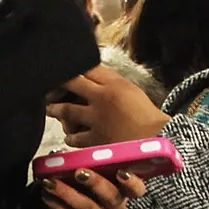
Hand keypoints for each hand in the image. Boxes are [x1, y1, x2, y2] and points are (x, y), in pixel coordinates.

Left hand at [41, 167, 143, 208]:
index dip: (131, 182)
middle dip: (95, 183)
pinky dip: (57, 206)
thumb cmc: (86, 184)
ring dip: (67, 193)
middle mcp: (116, 207)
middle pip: (110, 197)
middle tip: (79, 172)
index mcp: (124, 190)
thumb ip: (85, 162)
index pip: (137, 188)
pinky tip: (46, 195)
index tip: (122, 172)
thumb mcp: (91, 171)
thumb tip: (60, 155)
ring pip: (87, 208)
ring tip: (50, 182)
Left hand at [49, 64, 167, 144]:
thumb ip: (115, 84)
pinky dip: (70, 137)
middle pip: (72, 83)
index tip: (63, 67)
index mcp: (115, 84)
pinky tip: (69, 137)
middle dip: (58, 83)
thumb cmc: (151, 118)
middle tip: (48, 85)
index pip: (88, 68)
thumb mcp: (134, 93)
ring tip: (51, 110)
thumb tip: (97, 78)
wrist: (160, 142)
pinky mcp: (95, 140)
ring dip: (57, 110)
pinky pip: (75, 137)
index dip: (74, 67)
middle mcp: (102, 98)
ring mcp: (97, 119)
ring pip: (67, 110)